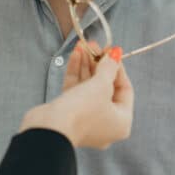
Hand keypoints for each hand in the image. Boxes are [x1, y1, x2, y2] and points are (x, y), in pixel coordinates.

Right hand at [19, 44, 133, 148]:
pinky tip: (75, 54)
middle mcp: (105, 123)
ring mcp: (86, 119)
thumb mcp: (101, 85)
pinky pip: (76, 91)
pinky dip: (76, 73)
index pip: (124, 89)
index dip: (118, 67)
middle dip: (99, 63)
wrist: (50, 129)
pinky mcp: (69, 114)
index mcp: (121, 122)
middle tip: (94, 45)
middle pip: (105, 87)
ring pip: (89, 87)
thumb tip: (116, 54)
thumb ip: (109, 68)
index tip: (111, 51)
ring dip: (86, 65)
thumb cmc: (82, 111)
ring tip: (83, 45)